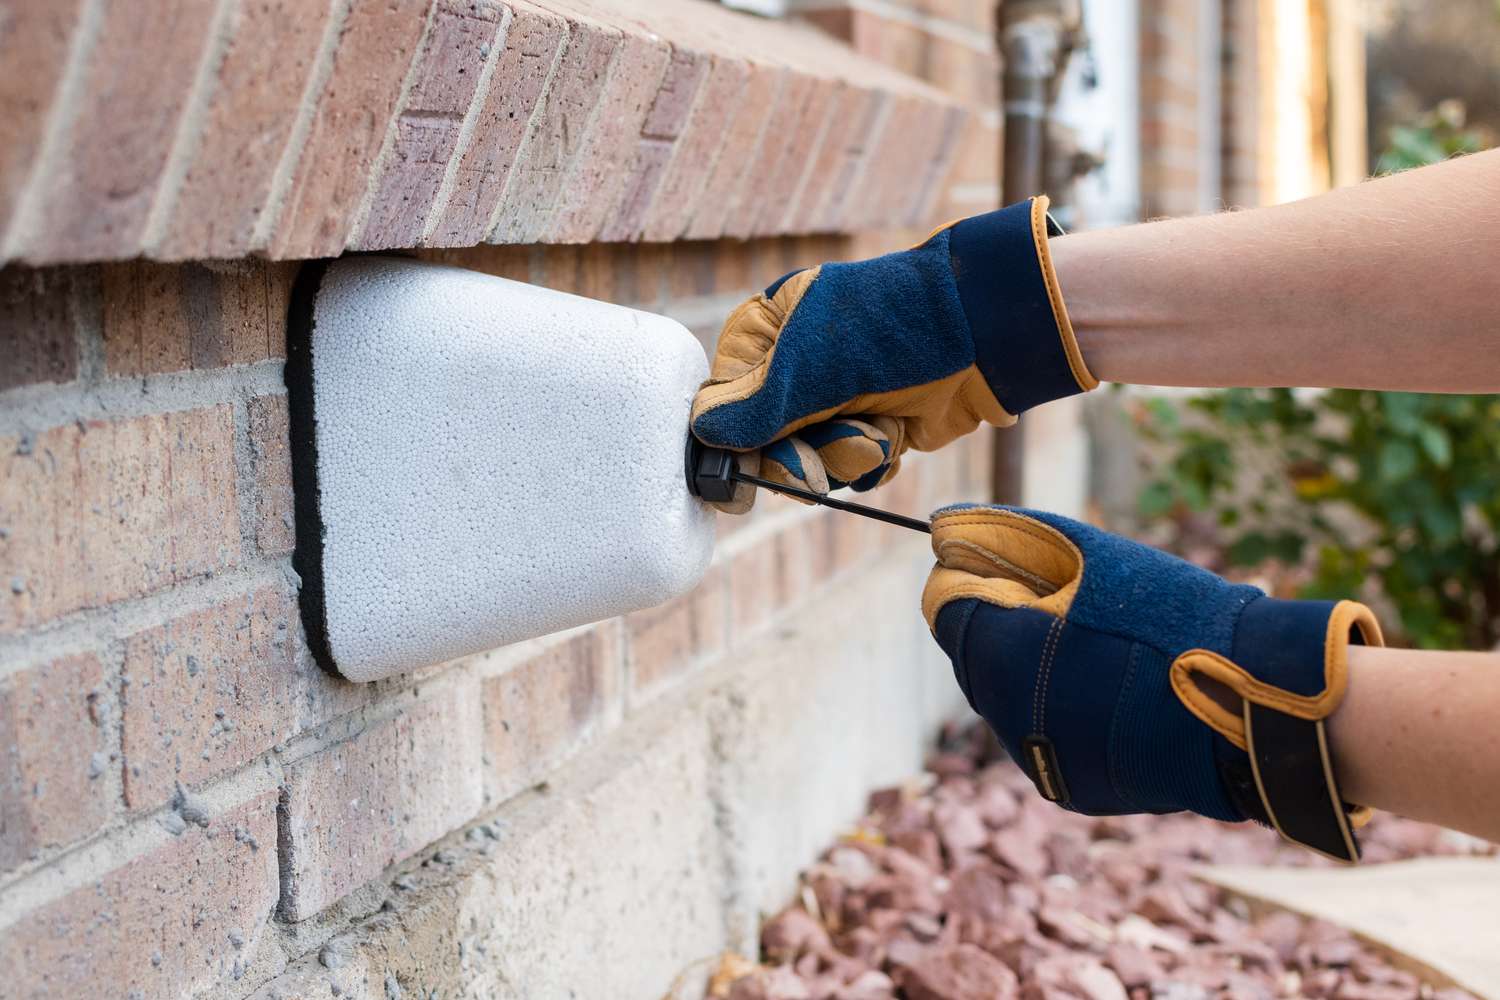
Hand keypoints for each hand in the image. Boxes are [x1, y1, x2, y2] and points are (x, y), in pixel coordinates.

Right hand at [690, 197, 1096, 512]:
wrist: (985, 334)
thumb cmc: (891, 331)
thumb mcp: (813, 366)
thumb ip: (754, 406)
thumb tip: (702, 432)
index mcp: (771, 329)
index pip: (726, 397)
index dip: (734, 437)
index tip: (742, 466)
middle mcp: (798, 364)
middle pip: (765, 440)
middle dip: (800, 454)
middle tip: (821, 456)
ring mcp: (837, 396)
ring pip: (811, 459)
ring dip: (844, 455)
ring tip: (875, 428)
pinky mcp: (873, 423)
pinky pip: (850, 466)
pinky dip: (873, 458)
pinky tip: (895, 434)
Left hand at [922, 505, 1383, 861]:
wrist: (1259, 708)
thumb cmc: (1181, 620)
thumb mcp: (1098, 556)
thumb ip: (1017, 536)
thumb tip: (953, 523)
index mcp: (1007, 656)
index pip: (948, 613)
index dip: (966, 583)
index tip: (986, 565)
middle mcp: (1009, 718)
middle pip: (976, 659)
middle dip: (1000, 626)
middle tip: (1049, 600)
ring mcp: (1040, 760)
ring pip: (1008, 702)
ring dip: (1029, 670)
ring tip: (1090, 646)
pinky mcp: (1072, 790)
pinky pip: (1043, 738)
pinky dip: (1059, 709)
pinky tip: (1106, 688)